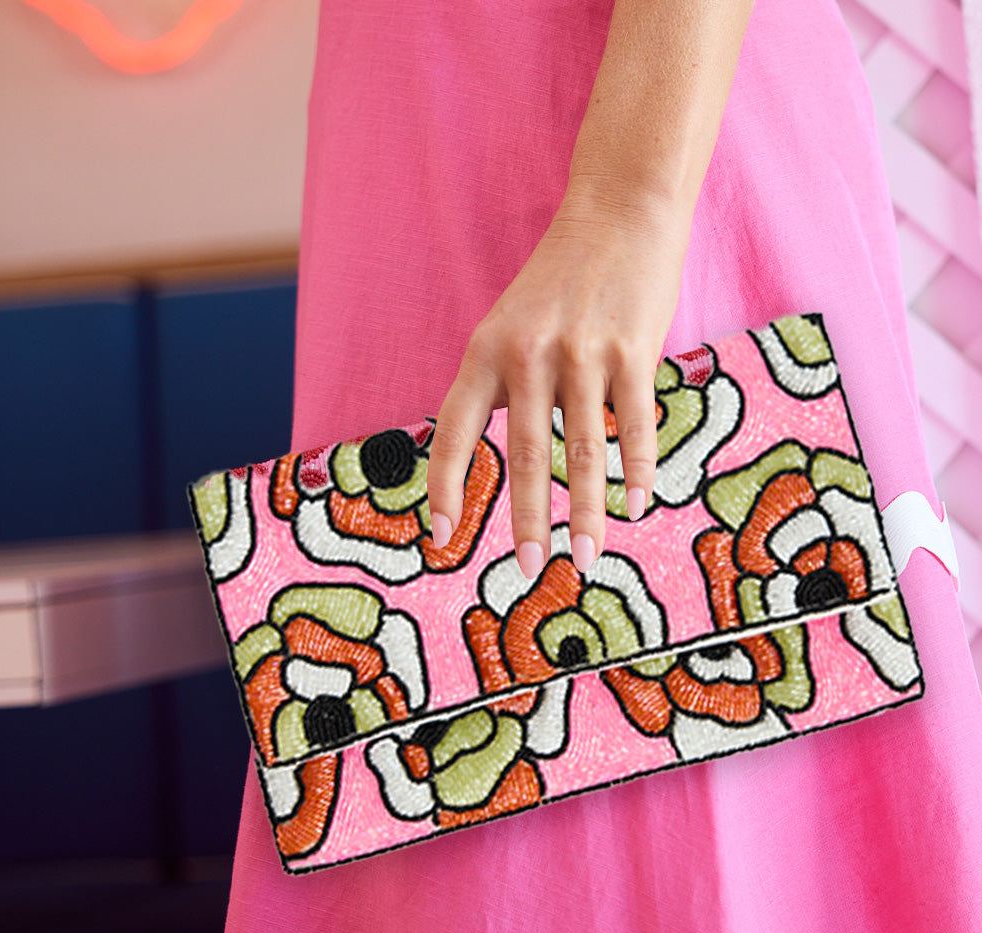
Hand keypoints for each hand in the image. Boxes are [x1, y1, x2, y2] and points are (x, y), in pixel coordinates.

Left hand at [426, 187, 689, 578]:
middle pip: (523, 454)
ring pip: (583, 449)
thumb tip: (506, 458)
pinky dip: (637, 469)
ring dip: (586, 512)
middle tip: (528, 570)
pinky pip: (634, 423)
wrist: (619, 212)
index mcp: (485, 351)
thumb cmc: (561, 281)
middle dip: (526, 520)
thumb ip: (501, 385)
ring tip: (586, 558)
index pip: (454, 431)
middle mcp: (528, 354)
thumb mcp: (509, 325)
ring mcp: (583, 351)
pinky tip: (638, 506)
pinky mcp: (633, 348)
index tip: (443, 538)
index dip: (446, 487)